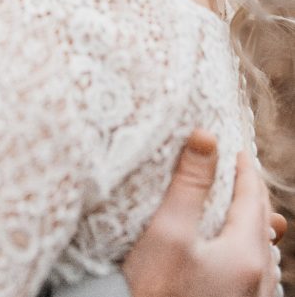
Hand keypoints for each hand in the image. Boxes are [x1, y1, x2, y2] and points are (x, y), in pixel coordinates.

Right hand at [123, 130, 284, 296]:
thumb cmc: (153, 290)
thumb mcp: (168, 231)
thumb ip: (190, 184)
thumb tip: (207, 136)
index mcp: (245, 254)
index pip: (252, 198)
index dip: (243, 169)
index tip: (235, 149)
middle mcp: (258, 280)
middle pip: (263, 225)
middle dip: (253, 193)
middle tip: (242, 170)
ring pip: (264, 252)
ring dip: (255, 223)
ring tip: (247, 207)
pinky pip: (258, 275)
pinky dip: (252, 251)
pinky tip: (242, 254)